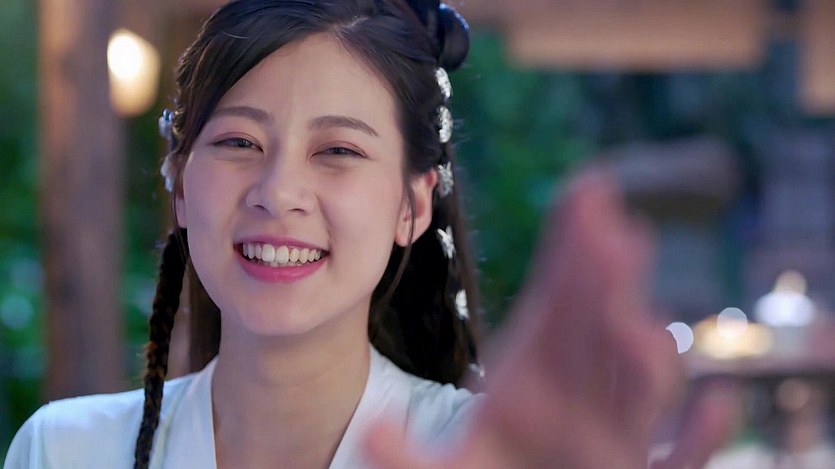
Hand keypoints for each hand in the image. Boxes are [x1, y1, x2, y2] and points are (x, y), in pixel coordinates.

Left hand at [365, 171, 737, 467]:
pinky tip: (719, 403)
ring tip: (629, 323)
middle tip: (612, 236)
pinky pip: (679, 456)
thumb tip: (370, 434)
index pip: (559, 299)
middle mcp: (579, 394)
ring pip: (641, 384)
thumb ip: (407, 459)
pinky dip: (704, 434)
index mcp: (530, 376)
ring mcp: (614, 436)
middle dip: (607, 282)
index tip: (588, 191)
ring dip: (643, 351)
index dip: (575, 245)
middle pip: (599, 326)